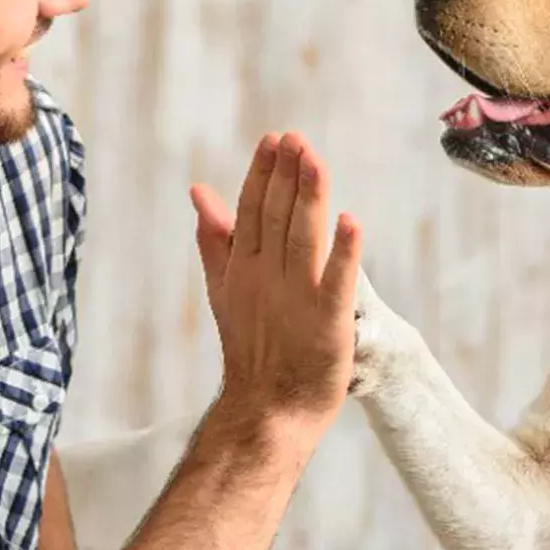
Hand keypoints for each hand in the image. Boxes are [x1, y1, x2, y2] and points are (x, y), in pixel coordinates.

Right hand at [189, 133, 362, 443]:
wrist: (266, 410)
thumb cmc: (252, 349)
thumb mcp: (225, 288)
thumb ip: (215, 240)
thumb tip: (199, 191)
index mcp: (245, 267)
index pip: (252, 210)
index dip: (263, 174)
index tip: (274, 140)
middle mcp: (267, 277)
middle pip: (277, 217)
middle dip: (286, 176)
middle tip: (296, 139)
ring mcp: (296, 299)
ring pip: (303, 238)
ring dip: (309, 199)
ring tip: (315, 161)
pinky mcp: (327, 322)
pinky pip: (337, 282)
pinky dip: (343, 252)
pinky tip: (350, 222)